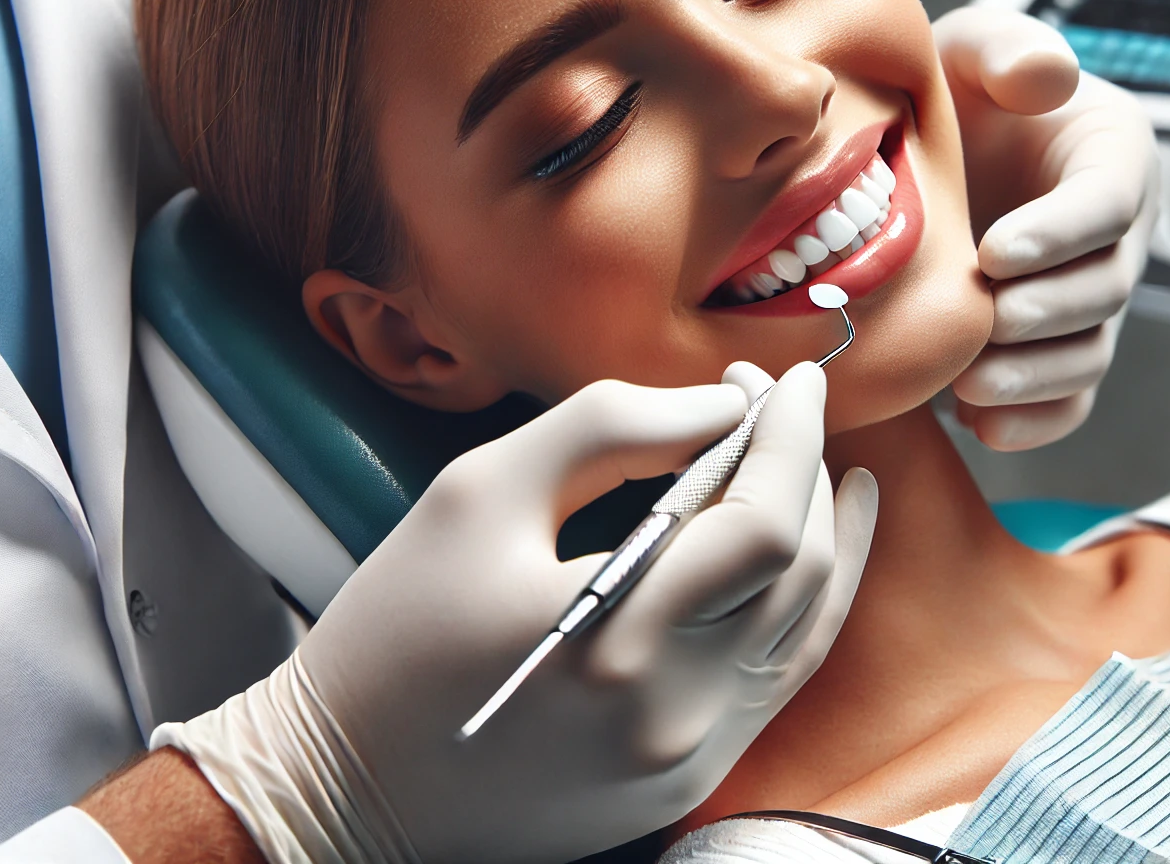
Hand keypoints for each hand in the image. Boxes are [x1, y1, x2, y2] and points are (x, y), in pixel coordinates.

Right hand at [151, 364, 877, 863]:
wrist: (339, 788)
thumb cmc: (395, 631)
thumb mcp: (478, 493)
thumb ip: (609, 430)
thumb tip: (723, 406)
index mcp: (617, 637)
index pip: (764, 522)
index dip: (791, 439)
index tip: (790, 380)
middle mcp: (675, 712)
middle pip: (799, 572)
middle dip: (805, 473)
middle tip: (788, 410)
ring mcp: (689, 760)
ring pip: (806, 629)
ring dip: (825, 540)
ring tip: (829, 473)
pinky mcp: (686, 785)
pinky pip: (777, 681)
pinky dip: (802, 610)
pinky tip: (811, 559)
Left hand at [936, 7, 1159, 450]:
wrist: (934, 152)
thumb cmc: (961, 92)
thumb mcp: (973, 47)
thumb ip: (1008, 47)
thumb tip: (1046, 77)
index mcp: (1111, 155)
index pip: (1108, 200)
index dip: (1060, 233)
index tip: (994, 253)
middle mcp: (1116, 235)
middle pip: (1106, 288)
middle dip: (1046, 312)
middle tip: (986, 318)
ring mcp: (1088, 298)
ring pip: (1089, 354)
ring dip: (1036, 377)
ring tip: (970, 385)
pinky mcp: (1056, 347)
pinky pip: (1068, 400)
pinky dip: (1033, 422)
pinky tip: (976, 424)